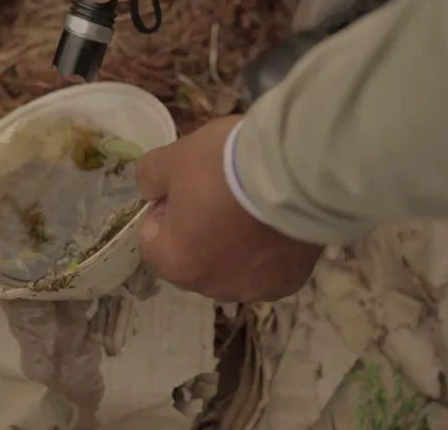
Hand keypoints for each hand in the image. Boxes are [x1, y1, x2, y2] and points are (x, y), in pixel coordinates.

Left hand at [135, 116, 323, 301]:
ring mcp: (253, 289)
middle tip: (220, 195)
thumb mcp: (175, 158)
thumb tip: (151, 189)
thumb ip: (150, 176)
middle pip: (192, 257)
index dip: (165, 210)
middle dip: (198, 232)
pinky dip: (267, 253)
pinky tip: (275, 226)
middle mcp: (212, 286)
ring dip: (233, 246)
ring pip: (230, 268)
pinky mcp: (288, 283)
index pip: (153, 239)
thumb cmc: (225, 166)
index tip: (185, 187)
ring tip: (252, 209)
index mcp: (176, 262)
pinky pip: (267, 271)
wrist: (296, 170)